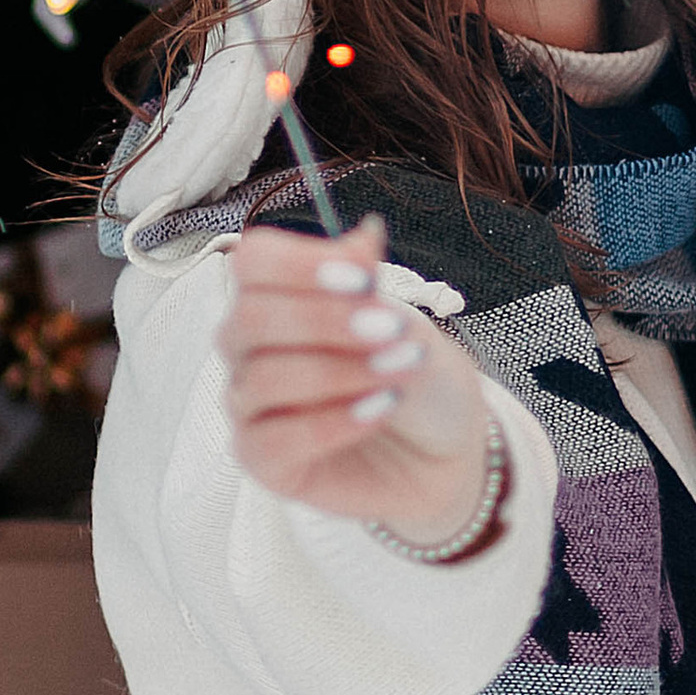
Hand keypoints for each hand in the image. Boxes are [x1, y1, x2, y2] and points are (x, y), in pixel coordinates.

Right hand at [219, 216, 494, 544]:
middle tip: (388, 330)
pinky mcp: (262, 461)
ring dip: (339, 372)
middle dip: (323, 321)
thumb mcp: (406, 324)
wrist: (445, 451)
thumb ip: (372, 288)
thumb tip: (364, 234)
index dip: (301, 265)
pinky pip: (273, 440)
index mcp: (277, 296)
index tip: (365, 279)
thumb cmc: (415, 378)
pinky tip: (381, 410)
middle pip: (250, 317)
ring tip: (399, 373)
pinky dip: (332, 422)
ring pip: (262, 379)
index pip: (253, 261)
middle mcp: (249, 347)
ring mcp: (249, 404)